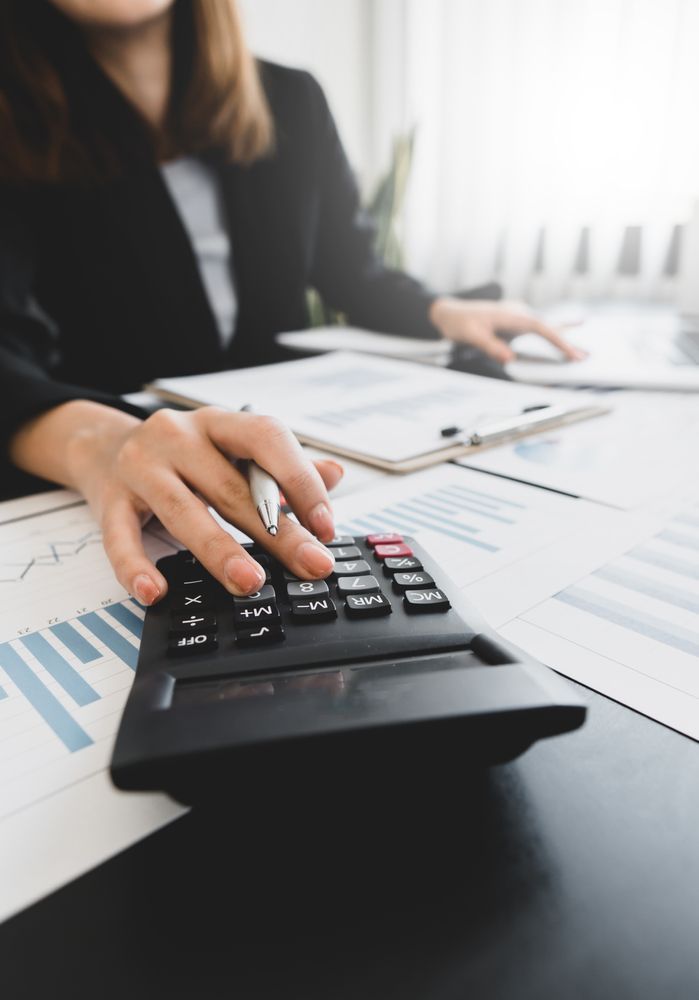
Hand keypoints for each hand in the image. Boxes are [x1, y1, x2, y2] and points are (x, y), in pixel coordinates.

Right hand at [68, 405, 343, 605]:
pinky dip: (136, 567)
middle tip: (310, 566)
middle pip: (232, 488)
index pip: (266, 439)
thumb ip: (282, 467)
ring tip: (249, 582)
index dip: (300, 481)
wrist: (104, 445)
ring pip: (184, 510)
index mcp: (218, 423)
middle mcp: (178, 436)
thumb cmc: (185, 456)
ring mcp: (141, 466)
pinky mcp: (110, 500)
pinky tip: (155, 592)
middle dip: (277, 532)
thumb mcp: (232, 451)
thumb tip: (334, 475)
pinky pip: (120, 538)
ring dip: (219, 550)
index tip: (325, 525)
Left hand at [428, 297, 585, 363]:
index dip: (557, 340)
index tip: (569, 352)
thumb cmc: (459, 321)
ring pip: (544, 329)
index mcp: (510, 314)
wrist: (449, 312)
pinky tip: (569, 331)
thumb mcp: (471, 335)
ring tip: (581, 353)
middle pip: (548, 328)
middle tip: (584, 357)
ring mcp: (517, 318)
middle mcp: (517, 314)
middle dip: (566, 342)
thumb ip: (490, 346)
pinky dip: (551, 335)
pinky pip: (536, 330)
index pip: (540, 328)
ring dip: (562, 339)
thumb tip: (509, 358)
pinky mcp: (514, 324)